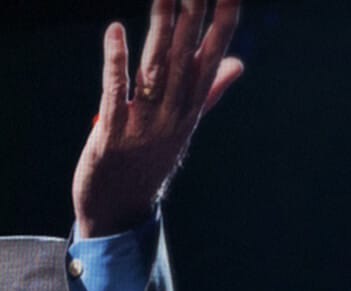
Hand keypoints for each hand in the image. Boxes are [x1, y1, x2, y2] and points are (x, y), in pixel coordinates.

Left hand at [73, 0, 243, 237]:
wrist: (118, 211)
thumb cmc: (148, 163)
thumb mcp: (183, 126)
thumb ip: (209, 91)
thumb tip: (237, 63)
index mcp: (191, 107)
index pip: (212, 55)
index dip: (223, 21)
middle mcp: (173, 113)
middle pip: (187, 56)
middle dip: (194, 15)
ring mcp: (144, 123)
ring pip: (156, 68)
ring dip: (161, 29)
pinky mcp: (113, 133)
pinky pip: (117, 90)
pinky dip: (116, 61)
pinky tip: (116, 32)